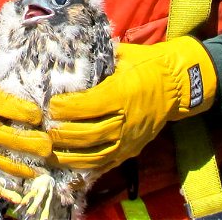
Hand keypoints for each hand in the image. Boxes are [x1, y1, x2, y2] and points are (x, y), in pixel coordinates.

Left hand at [47, 36, 216, 171]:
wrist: (177, 84)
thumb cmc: (146, 65)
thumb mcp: (121, 55)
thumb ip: (96, 59)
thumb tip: (68, 56)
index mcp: (122, 93)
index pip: (88, 105)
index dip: (66, 108)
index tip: (49, 105)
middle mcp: (126, 120)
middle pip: (88, 133)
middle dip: (62, 133)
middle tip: (43, 128)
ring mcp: (130, 139)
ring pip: (95, 154)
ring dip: (69, 154)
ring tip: (50, 149)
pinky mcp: (131, 150)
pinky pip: (106, 164)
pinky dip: (85, 166)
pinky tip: (68, 163)